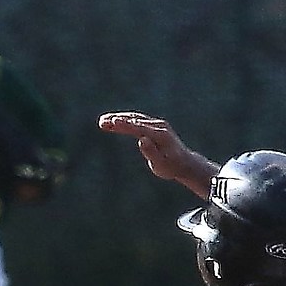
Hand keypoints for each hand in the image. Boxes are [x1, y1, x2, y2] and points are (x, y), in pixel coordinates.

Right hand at [98, 112, 213, 195]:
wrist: (183, 162)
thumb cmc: (171, 167)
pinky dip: (124, 120)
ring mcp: (156, 124)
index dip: (124, 125)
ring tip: (102, 122)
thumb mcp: (162, 165)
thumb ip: (152, 153)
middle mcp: (159, 126)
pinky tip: (113, 122)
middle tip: (102, 122)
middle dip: (117, 120)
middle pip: (135, 120)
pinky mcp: (153, 125)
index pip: (139, 127)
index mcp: (160, 135)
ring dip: (118, 118)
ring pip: (134, 118)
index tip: (112, 122)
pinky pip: (137, 120)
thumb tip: (141, 140)